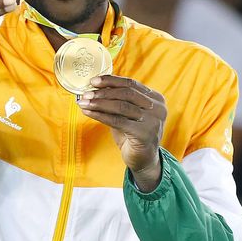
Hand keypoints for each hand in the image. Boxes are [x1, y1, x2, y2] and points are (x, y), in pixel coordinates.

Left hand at [78, 75, 166, 191]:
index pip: (131, 83)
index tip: (93, 81)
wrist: (144, 160)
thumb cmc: (133, 135)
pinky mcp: (145, 134)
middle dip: (103, 92)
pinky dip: (101, 115)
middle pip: (127, 93)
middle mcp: (157, 108)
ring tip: (84, 102)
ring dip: (99, 103)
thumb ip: (117, 100)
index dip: (111, 80)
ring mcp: (153, 121)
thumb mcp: (127, 114)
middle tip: (86, 93)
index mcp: (155, 98)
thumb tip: (95, 88)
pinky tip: (89, 113)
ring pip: (121, 106)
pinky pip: (118, 121)